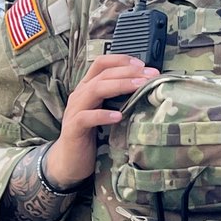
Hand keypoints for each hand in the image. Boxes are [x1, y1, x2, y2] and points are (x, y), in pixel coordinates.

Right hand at [45, 55, 158, 187]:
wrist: (70, 160)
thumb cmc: (94, 134)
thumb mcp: (107, 111)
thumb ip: (120, 98)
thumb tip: (149, 88)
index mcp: (88, 87)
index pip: (101, 63)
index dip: (122, 60)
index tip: (143, 65)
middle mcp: (80, 94)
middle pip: (103, 74)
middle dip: (129, 72)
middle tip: (151, 75)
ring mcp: (75, 110)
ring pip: (95, 90)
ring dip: (119, 86)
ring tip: (139, 87)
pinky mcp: (73, 128)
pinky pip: (86, 117)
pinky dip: (102, 115)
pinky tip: (118, 116)